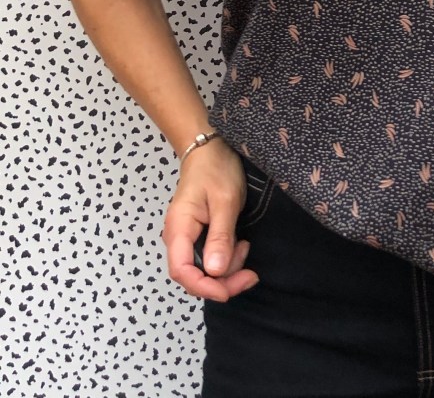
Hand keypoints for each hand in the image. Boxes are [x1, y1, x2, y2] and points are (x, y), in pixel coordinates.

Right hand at [162, 140, 259, 301]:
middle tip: (250, 273)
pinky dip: (225, 258)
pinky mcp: (197, 235)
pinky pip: (208, 257)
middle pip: (193, 274)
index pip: (182, 271)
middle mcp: (177, 237)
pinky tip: (239, 245)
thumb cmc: (217, 170)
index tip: (229, 290)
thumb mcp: (225, 202)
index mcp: (178, 228)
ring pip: (202, 268)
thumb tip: (215, 272)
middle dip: (222, 280)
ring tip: (245, 245)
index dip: (204, 287)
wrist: (210, 148)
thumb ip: (220, 237)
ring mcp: (187, 236)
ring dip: (226, 268)